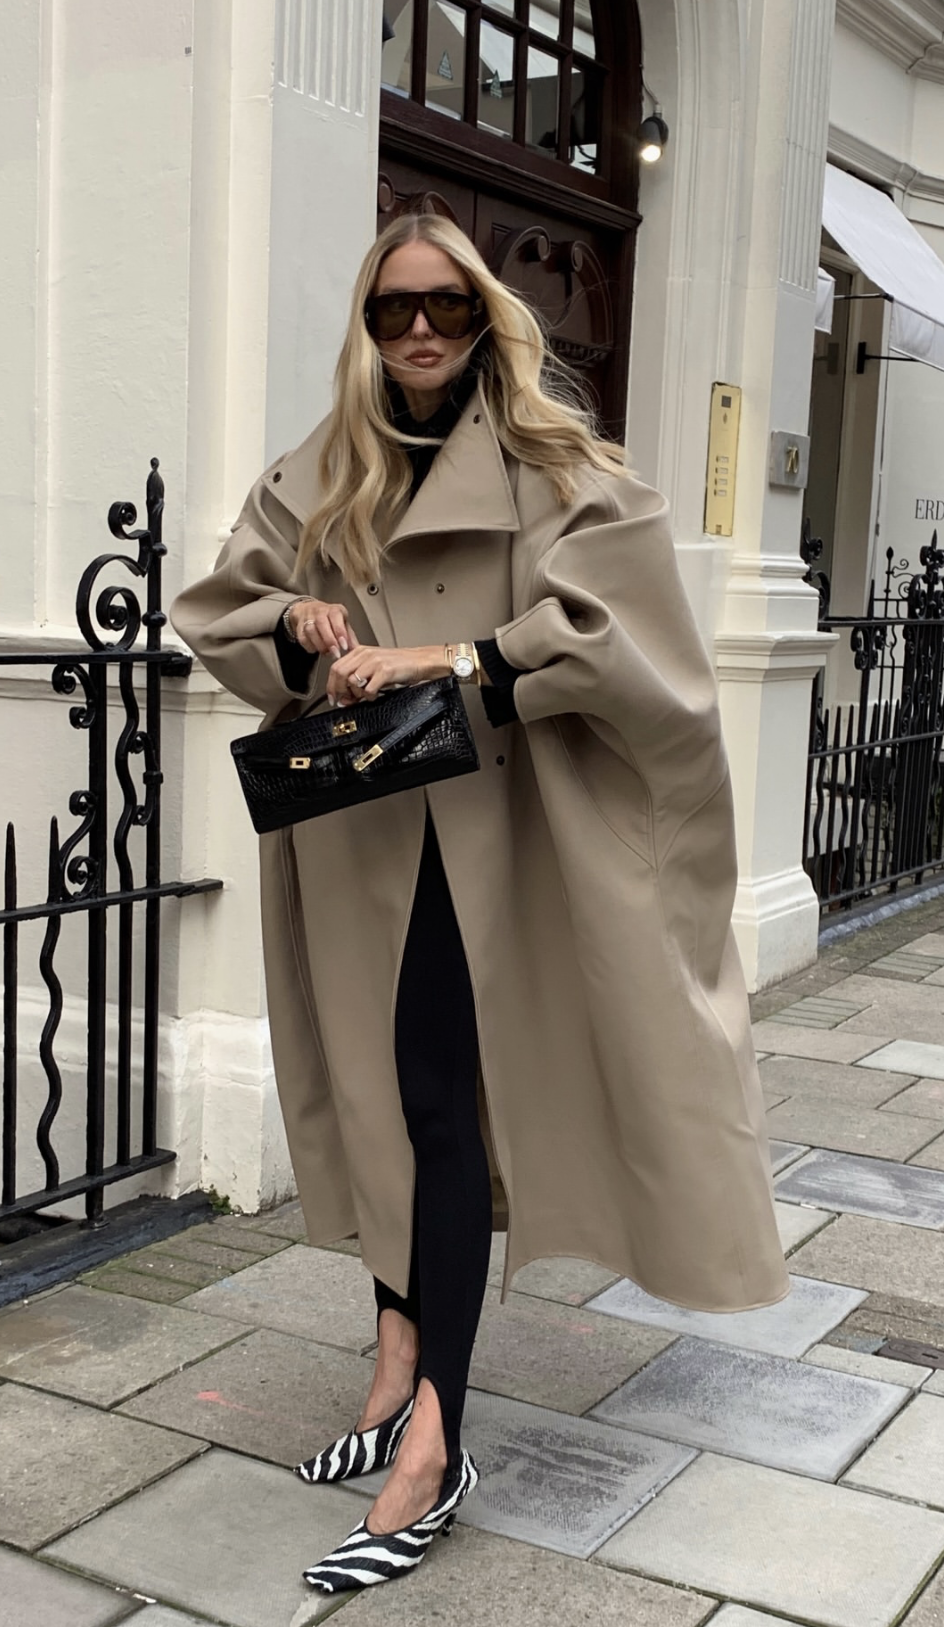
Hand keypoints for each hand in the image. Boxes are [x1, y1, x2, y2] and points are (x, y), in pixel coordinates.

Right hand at [286, 598, 357, 659]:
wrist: (308, 610)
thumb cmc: (330, 619)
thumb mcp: (343, 623)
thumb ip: (349, 636)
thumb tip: (356, 650)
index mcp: (334, 609)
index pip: (336, 617)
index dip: (340, 632)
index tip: (344, 646)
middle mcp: (320, 611)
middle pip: (322, 623)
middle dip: (329, 641)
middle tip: (336, 654)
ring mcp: (308, 618)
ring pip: (311, 631)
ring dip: (319, 645)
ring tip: (327, 653)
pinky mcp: (299, 627)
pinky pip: (303, 638)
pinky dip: (310, 646)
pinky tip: (317, 650)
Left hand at [327, 645, 449, 706]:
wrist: (419, 661)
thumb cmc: (398, 665)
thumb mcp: (373, 667)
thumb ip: (357, 678)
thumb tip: (343, 697)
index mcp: (359, 651)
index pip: (335, 667)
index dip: (331, 685)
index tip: (333, 698)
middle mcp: (365, 654)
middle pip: (340, 674)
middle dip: (340, 691)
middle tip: (346, 701)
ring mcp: (375, 661)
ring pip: (352, 682)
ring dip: (356, 694)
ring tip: (365, 696)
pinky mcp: (385, 671)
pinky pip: (369, 689)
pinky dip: (370, 696)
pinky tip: (376, 695)